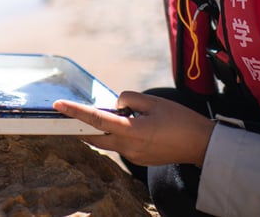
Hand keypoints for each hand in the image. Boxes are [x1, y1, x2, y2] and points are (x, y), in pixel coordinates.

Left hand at [53, 91, 216, 166]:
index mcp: (131, 132)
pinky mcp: (138, 160)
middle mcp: (128, 148)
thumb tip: (115, 105)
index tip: (58, 105)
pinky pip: (119, 145)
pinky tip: (128, 124)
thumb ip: (128, 99)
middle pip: (94, 136)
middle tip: (68, 112)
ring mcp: (132, 156)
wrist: (201, 145)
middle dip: (80, 125)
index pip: (96, 120)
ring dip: (101, 129)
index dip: (75, 112)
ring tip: (108, 113)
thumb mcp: (153, 102)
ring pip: (106, 142)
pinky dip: (116, 134)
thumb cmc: (180, 120)